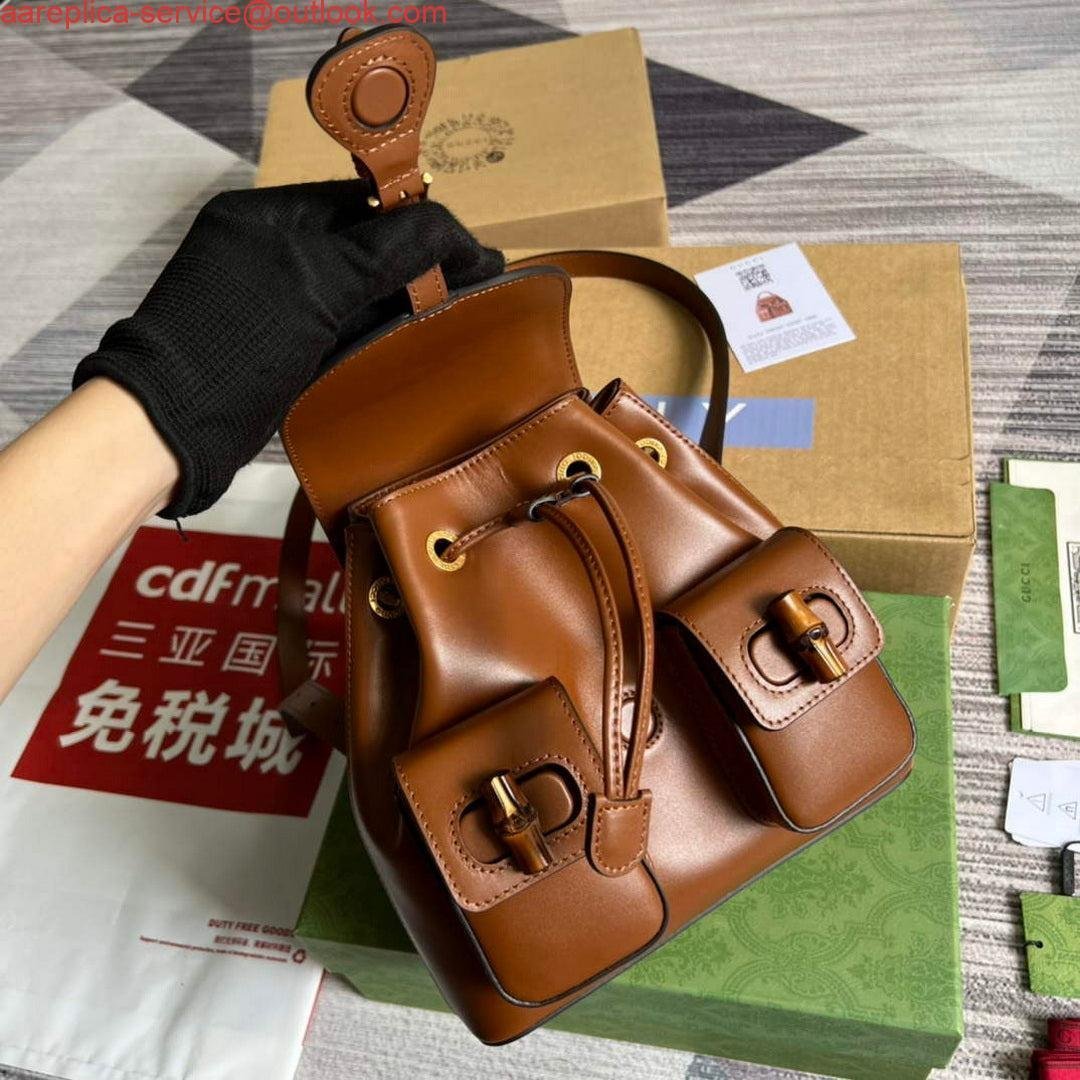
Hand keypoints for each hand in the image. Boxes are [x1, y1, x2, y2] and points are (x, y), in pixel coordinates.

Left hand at [72, 181, 503, 517]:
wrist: (171, 427)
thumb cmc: (238, 339)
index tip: (474, 255)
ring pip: (353, 293)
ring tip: (456, 315)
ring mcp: (272, 304)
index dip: (421, 223)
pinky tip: (411, 345)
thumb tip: (452, 229)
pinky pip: (339, 331)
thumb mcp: (319, 282)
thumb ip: (387, 249)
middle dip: (417, 265)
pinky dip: (375, 335)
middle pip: (362, 247)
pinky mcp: (277, 351)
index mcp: (268, 215)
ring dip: (401, 301)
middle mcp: (269, 252)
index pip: (363, 203)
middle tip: (475, 287)